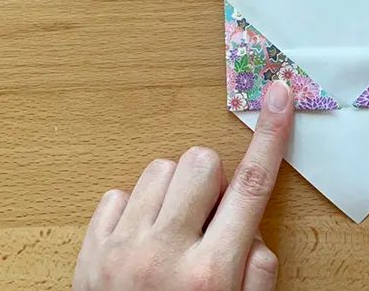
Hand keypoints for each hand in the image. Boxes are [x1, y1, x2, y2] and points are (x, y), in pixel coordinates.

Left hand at [73, 80, 293, 290]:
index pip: (252, 185)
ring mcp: (122, 249)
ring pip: (159, 169)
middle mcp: (165, 253)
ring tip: (174, 229)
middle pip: (201, 161)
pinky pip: (119, 194)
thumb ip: (257, 271)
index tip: (279, 97)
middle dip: (212, 179)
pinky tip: (142, 240)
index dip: (271, 135)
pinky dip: (135, 209)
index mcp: (212, 271)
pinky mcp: (90, 251)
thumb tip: (250, 230)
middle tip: (209, 217)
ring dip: (174, 191)